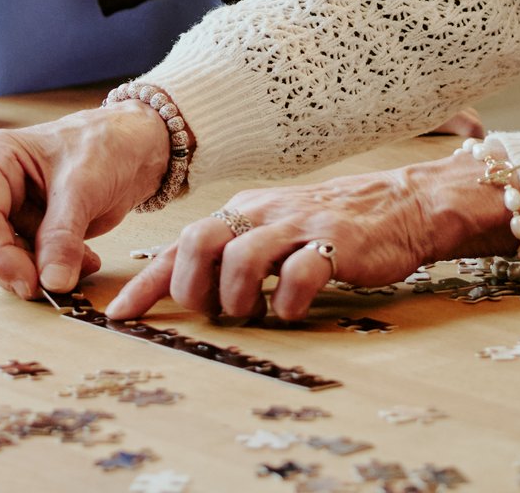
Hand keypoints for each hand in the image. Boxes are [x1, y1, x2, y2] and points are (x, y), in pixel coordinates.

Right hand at [0, 102, 170, 296]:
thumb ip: (63, 235)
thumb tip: (52, 281)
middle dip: (21, 269)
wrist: (134, 147)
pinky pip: (30, 263)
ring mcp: (11, 209)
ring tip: (82, 263)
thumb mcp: (84, 187)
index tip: (31, 282)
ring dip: (42, 272)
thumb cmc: (105, 144)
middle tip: (57, 283)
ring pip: (4, 261)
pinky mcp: (29, 229)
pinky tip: (86, 260)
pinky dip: (56, 270)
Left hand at [107, 155, 514, 322]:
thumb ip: (236, 256)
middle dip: (191, 286)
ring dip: (236, 297)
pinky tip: (291, 311)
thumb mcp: (274, 233)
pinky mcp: (336, 242)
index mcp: (242, 213)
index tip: (119, 315)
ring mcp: (298, 226)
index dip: (147, 283)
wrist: (401, 204)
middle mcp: (263, 214)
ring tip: (251, 313)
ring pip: (242, 256)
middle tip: (209, 311)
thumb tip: (190, 295)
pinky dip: (288, 299)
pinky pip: (301, 271)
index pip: (181, 245)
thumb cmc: (331, 228)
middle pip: (199, 241)